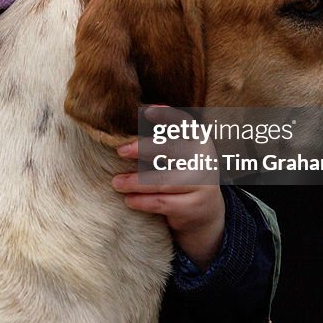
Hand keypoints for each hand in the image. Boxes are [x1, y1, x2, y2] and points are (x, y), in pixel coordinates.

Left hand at [111, 106, 226, 269]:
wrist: (206, 210)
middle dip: (143, 148)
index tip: (145, 112)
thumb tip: (126, 122)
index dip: (165, 115)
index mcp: (198, 138)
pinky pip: (163, 202)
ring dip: (136, 181)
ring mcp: (202, 183)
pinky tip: (129, 199)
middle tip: (120, 150)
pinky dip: (142, 201)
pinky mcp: (194, 206)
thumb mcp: (178, 153)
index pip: (183, 122)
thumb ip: (161, 138)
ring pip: (163, 180)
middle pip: (171, 149)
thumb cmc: (182, 173)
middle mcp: (203, 158)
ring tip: (116, 182)